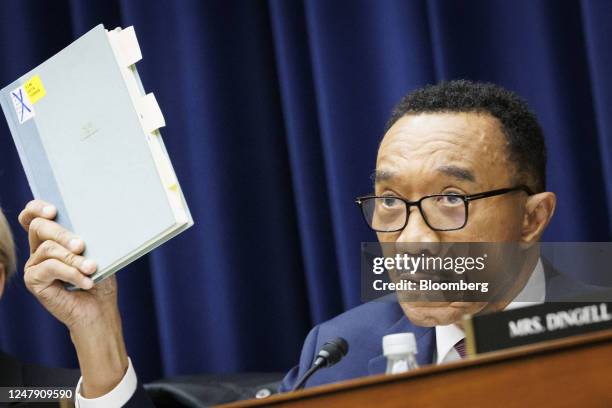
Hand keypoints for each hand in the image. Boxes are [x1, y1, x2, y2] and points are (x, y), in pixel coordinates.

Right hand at [19, 199, 128, 396]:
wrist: (100, 309)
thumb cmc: (101, 278)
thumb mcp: (98, 252)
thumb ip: (89, 236)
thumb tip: (94, 219)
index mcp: (52, 238)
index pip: (33, 215)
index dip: (37, 207)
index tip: (54, 209)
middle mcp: (38, 249)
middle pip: (38, 227)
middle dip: (62, 233)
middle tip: (82, 245)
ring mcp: (34, 265)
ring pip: (48, 249)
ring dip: (74, 258)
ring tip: (92, 268)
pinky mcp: (33, 281)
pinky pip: (49, 268)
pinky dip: (71, 273)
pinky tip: (87, 282)